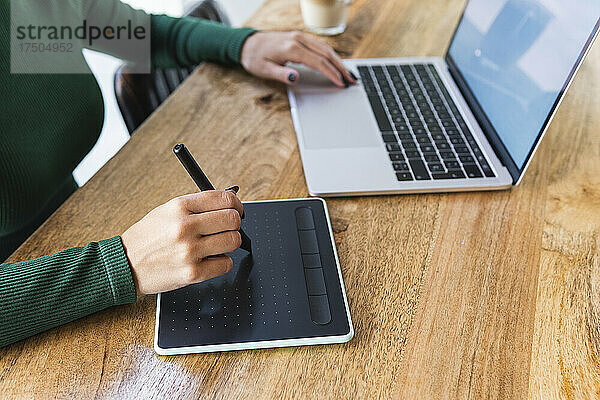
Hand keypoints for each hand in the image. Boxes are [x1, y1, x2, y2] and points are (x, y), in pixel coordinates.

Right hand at [121, 190, 242, 295]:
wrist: (124, 265)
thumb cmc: (147, 238)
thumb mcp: (167, 211)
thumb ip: (197, 206)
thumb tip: (229, 202)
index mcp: (179, 207)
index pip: (224, 198)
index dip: (236, 204)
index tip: (237, 209)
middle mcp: (185, 227)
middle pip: (232, 220)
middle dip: (234, 224)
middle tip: (227, 228)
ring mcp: (189, 251)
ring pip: (233, 241)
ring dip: (229, 243)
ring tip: (216, 245)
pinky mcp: (192, 273)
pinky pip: (225, 264)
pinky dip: (222, 262)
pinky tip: (210, 260)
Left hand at [240, 31, 355, 87]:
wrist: (247, 44)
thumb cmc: (254, 58)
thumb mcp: (264, 70)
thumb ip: (281, 74)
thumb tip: (296, 78)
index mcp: (292, 48)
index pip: (318, 62)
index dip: (331, 73)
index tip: (340, 83)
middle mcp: (298, 39)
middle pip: (326, 53)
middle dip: (341, 67)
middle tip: (351, 80)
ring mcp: (300, 37)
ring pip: (325, 48)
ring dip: (338, 60)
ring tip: (348, 73)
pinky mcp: (300, 38)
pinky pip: (320, 46)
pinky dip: (330, 55)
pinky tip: (336, 63)